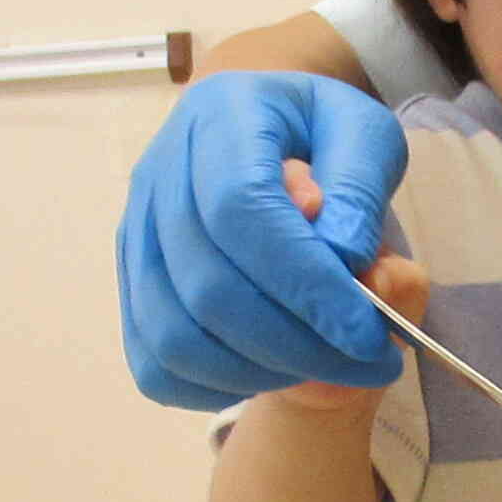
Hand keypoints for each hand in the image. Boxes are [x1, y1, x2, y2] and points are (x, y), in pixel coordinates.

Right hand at [117, 71, 408, 410]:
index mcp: (219, 117)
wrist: (267, 130)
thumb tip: (341, 256)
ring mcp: (137, 230)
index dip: (305, 282)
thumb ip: (359, 187)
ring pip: (175, 334)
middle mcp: (160, 171)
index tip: (366, 330)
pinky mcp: (133, 280)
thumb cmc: (322, 132)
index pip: (241, 210)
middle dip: (295, 342)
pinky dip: (216, 385)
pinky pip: (155, 361)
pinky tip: (276, 370)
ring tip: (328, 366)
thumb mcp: (364, 134)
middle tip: (368, 360)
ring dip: (259, 370)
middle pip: (208, 285)